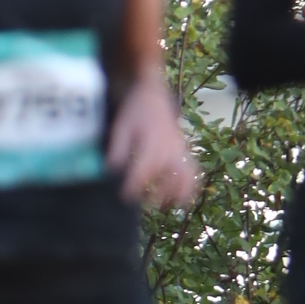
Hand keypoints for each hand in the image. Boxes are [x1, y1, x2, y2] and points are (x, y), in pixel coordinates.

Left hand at [108, 72, 199, 208]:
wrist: (152, 96)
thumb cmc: (134, 113)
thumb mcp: (120, 128)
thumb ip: (116, 150)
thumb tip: (112, 171)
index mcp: (152, 143)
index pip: (144, 171)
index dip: (135, 186)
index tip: (125, 196)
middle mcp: (169, 149)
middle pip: (166, 179)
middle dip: (154, 195)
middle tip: (141, 201)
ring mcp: (179, 151)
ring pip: (183, 178)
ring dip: (174, 194)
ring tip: (162, 206)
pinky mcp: (183, 152)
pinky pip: (192, 172)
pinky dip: (189, 187)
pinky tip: (181, 201)